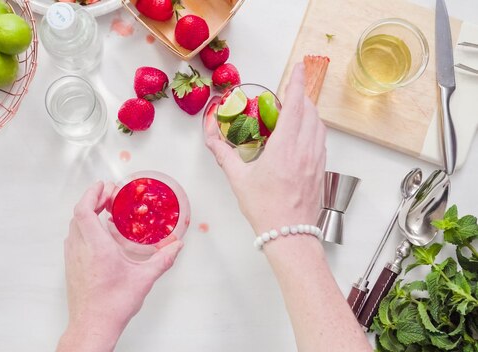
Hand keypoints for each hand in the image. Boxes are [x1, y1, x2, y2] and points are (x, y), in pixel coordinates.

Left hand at [58, 182, 183, 350]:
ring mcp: (73, 257)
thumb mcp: (144, 279)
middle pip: (79, 214)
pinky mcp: (71, 266)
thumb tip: (177, 246)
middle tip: (110, 196)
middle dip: (93, 200)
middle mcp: (81, 249)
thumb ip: (163, 260)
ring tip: (104, 212)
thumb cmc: (113, 305)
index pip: (84, 210)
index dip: (92, 193)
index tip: (103, 186)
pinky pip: (74, 238)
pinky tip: (99, 235)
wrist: (93, 326)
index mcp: (96, 247)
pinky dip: (84, 227)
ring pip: (74, 225)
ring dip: (87, 213)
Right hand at [206, 63, 325, 234]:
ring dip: (309, 112)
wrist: (290, 235)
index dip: (298, 83)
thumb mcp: (238, 179)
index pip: (295, 105)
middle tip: (290, 92)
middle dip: (302, 96)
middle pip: (310, 111)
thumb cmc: (264, 208)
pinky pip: (320, 141)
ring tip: (296, 111)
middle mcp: (305, 149)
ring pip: (319, 125)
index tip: (301, 68)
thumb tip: (211, 136)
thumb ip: (223, 154)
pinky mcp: (321, 170)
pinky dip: (313, 129)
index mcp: (286, 147)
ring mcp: (316, 160)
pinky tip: (302, 136)